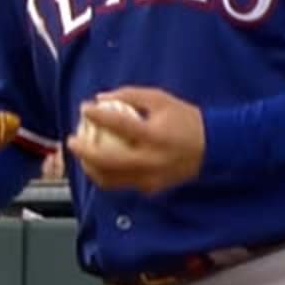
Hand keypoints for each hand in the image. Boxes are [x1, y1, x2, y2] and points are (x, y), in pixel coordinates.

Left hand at [67, 87, 204, 194]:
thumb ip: (131, 96)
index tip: (85, 108)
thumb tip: (100, 98)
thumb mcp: (161, 99)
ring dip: (91, 168)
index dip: (98, 115)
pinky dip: (107, 175)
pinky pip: (122, 183)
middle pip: (108, 161)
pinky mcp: (151, 188)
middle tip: (71, 141)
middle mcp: (152, 160)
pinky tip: (98, 166)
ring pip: (111, 179)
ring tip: (82, 156)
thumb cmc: (185, 119)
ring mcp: (151, 178)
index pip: (120, 124)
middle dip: (85, 152)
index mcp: (156, 135)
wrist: (213, 147)